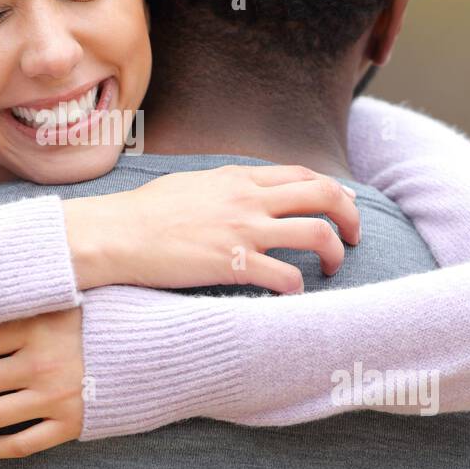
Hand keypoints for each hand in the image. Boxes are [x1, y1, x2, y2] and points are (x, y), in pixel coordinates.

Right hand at [63, 165, 359, 293]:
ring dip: (335, 252)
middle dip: (350, 216)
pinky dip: (297, 287)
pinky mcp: (233, 263)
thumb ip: (224, 187)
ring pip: (316, 232)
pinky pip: (285, 276)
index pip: (303, 175)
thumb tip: (241, 192)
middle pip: (324, 195)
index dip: (333, 189)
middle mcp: (249, 199)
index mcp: (238, 178)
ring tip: (333, 268)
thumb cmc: (143, 212)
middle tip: (354, 237)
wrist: (115, 233)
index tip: (343, 205)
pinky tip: (291, 294)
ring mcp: (243, 230)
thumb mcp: (191, 184)